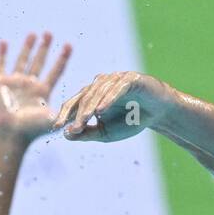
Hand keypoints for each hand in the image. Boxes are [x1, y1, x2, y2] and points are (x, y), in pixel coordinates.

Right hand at [0, 32, 70, 142]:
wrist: (10, 134)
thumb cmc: (32, 130)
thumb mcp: (54, 119)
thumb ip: (71, 113)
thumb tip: (92, 111)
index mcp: (43, 92)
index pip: (55, 71)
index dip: (62, 58)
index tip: (69, 44)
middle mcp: (30, 86)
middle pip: (39, 62)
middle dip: (45, 48)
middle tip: (50, 33)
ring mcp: (15, 83)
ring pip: (22, 60)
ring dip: (28, 47)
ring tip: (34, 33)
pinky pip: (1, 64)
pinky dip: (2, 54)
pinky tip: (5, 42)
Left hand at [54, 71, 173, 142]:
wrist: (158, 112)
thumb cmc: (131, 120)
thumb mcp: (106, 133)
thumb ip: (87, 133)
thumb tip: (66, 135)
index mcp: (91, 96)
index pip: (73, 104)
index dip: (64, 115)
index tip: (56, 128)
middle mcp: (99, 84)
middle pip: (84, 98)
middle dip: (78, 114)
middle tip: (73, 127)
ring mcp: (114, 79)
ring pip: (98, 92)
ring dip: (90, 107)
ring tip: (85, 120)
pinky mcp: (129, 79)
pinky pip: (116, 88)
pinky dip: (108, 99)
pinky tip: (102, 110)